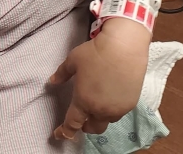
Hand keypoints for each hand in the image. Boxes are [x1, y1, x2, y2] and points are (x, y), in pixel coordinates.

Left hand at [50, 18, 149, 140]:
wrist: (123, 48)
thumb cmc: (95, 53)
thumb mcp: (73, 60)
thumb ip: (61, 74)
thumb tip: (51, 82)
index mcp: (83, 101)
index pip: (72, 123)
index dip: (65, 132)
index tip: (59, 134)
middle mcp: (101, 109)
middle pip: (92, 128)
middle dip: (85, 126)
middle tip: (81, 117)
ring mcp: (117, 108)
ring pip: (106, 121)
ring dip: (99, 117)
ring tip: (97, 103)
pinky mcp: (131, 104)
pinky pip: (118, 112)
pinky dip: (112, 109)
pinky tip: (110, 96)